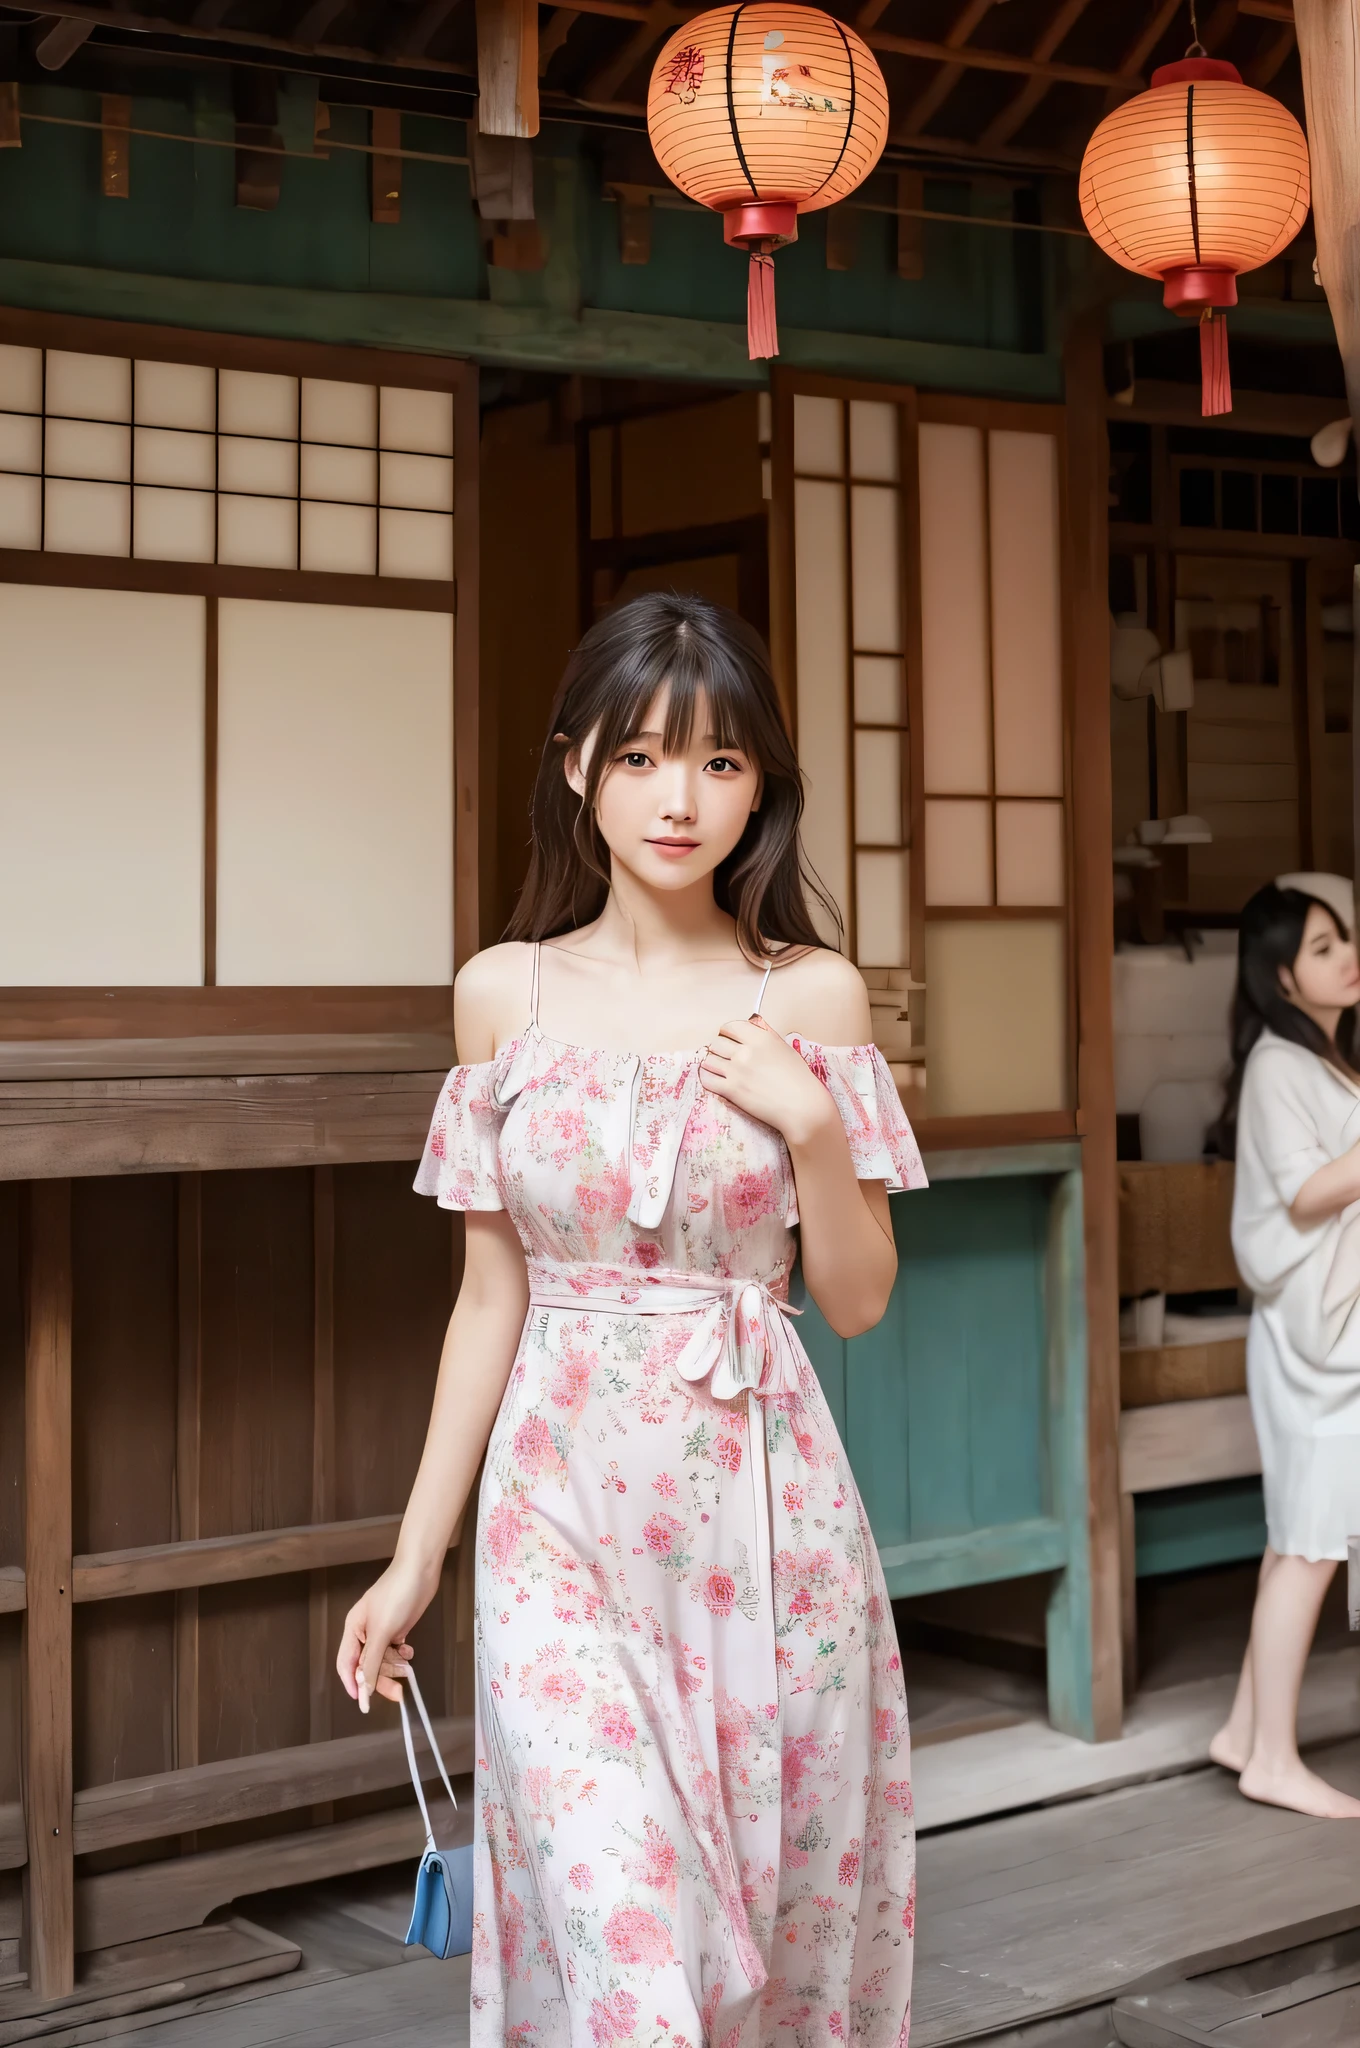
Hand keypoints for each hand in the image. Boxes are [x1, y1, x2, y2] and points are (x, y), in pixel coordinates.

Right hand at [337, 1560, 428, 1710]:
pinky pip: (394, 1651)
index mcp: (353, 1630)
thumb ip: (371, 1662)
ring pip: (382, 1659)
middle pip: (367, 1665)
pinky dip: (401, 1655)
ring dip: (394, 1666)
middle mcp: (365, 1632)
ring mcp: (382, 1630)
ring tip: (407, 1665)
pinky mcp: (397, 1628)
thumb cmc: (396, 1597)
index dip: (353, 1684)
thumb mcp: (382, 1631)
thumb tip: (364, 1690)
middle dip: (380, 1678)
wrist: (419, 1571)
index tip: (364, 1703)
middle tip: (397, 1692)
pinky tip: (409, 1651)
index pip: (346, 1664)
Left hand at [698, 1016, 836, 1148]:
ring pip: (709, 1059)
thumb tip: (752, 1028)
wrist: (802, 1107)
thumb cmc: (799, 1080)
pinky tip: (715, 1080)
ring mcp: (737, 1071)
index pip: (730, 1027)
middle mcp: (746, 1052)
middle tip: (725, 1058)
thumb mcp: (785, 1049)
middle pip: (716, 1043)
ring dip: (712, 1064)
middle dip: (719, 1049)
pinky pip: (707, 1078)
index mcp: (761, 1039)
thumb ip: (766, 1037)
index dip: (726, 1033)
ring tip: (719, 1070)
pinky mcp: (732, 1090)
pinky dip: (708, 1078)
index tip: (728, 1039)